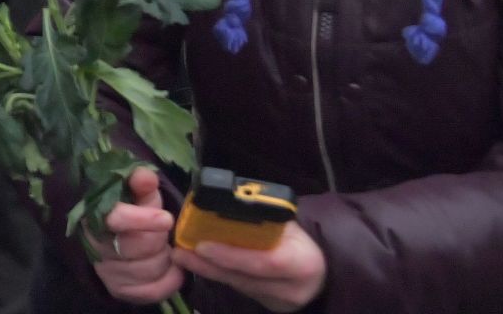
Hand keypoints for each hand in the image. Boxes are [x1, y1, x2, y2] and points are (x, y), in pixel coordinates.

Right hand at [90, 166, 182, 305]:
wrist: (116, 239)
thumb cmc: (132, 212)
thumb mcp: (138, 194)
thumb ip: (142, 183)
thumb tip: (146, 176)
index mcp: (96, 215)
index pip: (114, 219)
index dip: (141, 219)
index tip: (166, 219)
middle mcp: (96, 246)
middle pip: (136, 247)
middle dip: (158, 239)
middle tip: (164, 231)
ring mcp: (107, 271)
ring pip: (147, 270)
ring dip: (165, 259)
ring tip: (164, 248)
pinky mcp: (119, 290)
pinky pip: (152, 290)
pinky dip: (169, 280)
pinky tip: (171, 269)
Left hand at [174, 221, 326, 311]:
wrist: (322, 271)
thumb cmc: (301, 239)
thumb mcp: (289, 224)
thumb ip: (262, 218)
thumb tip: (222, 199)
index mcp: (303, 262)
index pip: (265, 262)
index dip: (232, 255)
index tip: (202, 245)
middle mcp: (292, 288)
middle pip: (244, 278)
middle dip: (209, 265)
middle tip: (180, 252)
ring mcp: (280, 302)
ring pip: (238, 286)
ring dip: (208, 271)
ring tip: (182, 256)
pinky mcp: (268, 306)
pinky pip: (240, 289)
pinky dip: (219, 275)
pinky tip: (200, 264)